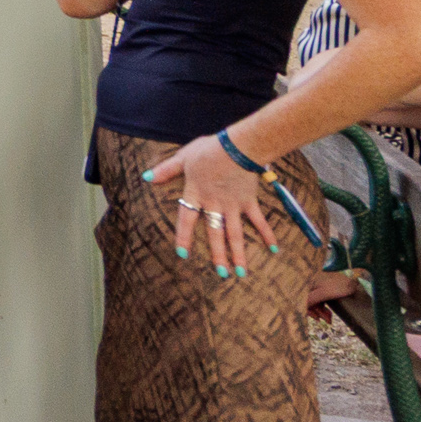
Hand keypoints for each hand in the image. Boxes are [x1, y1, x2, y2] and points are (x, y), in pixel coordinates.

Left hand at [142, 133, 286, 278]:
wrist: (237, 147)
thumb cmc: (209, 150)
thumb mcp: (183, 157)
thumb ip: (166, 170)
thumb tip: (147, 178)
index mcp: (196, 194)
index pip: (187, 219)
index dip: (184, 236)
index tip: (182, 254)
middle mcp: (214, 205)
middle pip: (215, 234)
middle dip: (218, 255)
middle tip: (221, 274)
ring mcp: (233, 205)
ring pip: (235, 234)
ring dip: (239, 254)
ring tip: (241, 273)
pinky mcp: (249, 201)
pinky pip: (259, 220)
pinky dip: (267, 233)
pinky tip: (273, 248)